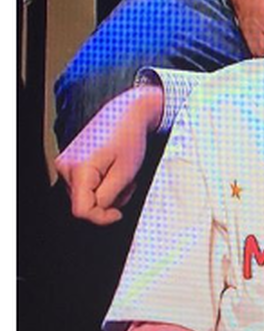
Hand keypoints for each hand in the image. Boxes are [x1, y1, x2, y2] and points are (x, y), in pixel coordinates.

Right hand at [54, 85, 163, 224]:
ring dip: (107, 192)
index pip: (81, 211)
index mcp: (78, 169)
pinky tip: (112, 170)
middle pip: (83, 204)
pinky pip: (85, 186)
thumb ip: (109, 197)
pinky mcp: (70, 162)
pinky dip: (101, 184)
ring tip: (121, 174)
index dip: (101, 217)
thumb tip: (98, 212)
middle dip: (109, 201)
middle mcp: (65, 167)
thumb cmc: (130, 138)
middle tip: (128, 183)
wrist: (127, 113)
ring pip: (85, 196)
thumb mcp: (125, 173)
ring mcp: (65, 164)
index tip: (119, 213)